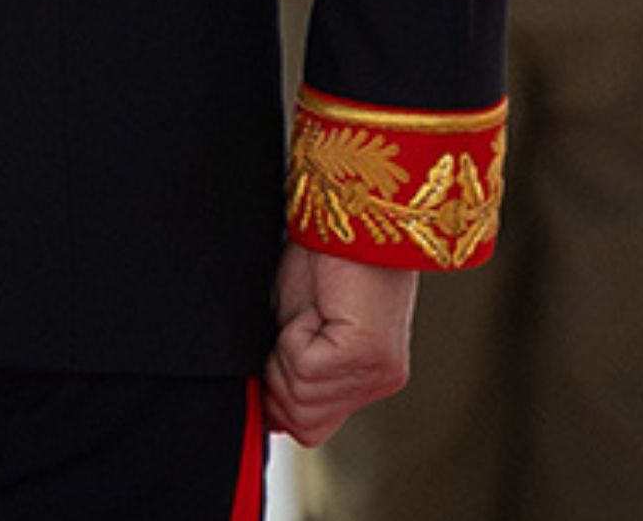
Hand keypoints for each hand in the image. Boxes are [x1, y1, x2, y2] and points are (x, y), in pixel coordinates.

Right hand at [264, 243, 415, 446]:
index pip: (309, 429)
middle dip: (279, 376)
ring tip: (309, 313)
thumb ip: (285, 375)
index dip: (278, 397)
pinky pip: (306, 368)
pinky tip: (316, 308)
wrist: (348, 213)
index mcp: (364, 380)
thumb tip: (263, 415)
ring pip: (301, 398)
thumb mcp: (293, 330)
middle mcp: (379, 382)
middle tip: (296, 326)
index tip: (280, 350)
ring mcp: (379, 372)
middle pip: (303, 423)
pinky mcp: (369, 353)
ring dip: (286, 353)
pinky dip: (294, 336)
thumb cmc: (321, 261)